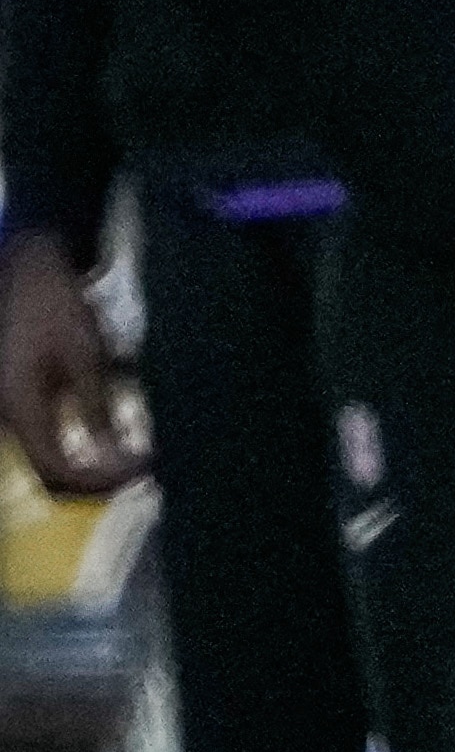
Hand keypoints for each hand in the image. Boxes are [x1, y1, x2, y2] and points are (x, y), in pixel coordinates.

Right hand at [0, 232, 141, 495]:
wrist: (25, 270)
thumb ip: (98, 409)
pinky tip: (109, 437)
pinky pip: (42, 440)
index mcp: (18, 408)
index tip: (145, 470)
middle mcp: (5, 416)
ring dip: (87, 468)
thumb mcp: (86, 356)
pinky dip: (75, 448)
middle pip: (48, 474)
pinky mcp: (16, 401)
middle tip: (142, 469)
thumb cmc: (55, 307)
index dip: (102, 481)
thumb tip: (118, 456)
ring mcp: (7, 410)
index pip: (57, 473)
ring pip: (44, 461)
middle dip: (96, 480)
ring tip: (131, 457)